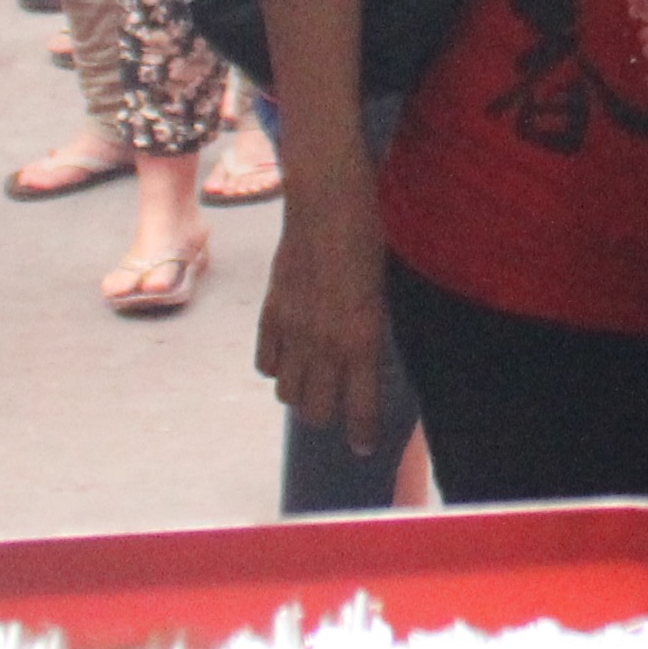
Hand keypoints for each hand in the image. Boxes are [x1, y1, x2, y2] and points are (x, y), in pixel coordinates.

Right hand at [253, 173, 399, 457]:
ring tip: (314, 386)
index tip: (364, 445)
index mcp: (362, 339)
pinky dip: (276, 369)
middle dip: (328, 417)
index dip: (361, 433)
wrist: (328, 204)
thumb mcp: (381, 292)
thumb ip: (368, 332)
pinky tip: (289, 359)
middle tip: (338, 409)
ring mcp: (294, 331)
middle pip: (315, 410)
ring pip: (287, 393)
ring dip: (300, 396)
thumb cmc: (368, 242)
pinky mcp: (271, 314)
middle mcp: (325, 343)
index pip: (359, 408)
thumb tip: (362, 363)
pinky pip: (266, 364)